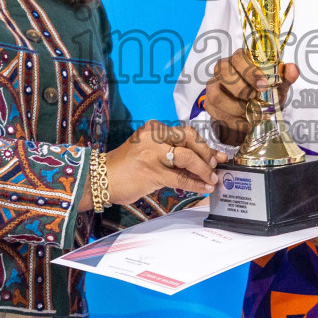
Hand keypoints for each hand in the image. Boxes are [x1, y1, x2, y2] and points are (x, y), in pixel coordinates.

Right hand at [98, 120, 224, 207]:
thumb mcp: (149, 152)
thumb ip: (171, 153)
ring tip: (212, 179)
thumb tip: (202, 161)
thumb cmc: (127, 167)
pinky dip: (195, 183)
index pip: (186, 132)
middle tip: (215, 165)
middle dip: (206, 153)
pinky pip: (180, 178)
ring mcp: (152, 154)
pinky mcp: (151, 172)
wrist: (102, 179)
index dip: (204, 145)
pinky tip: (203, 188)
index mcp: (153, 129)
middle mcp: (153, 137)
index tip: (216, 155)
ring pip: (188, 158)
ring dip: (204, 170)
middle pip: (190, 139)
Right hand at [201, 49, 297, 146]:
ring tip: (251, 113)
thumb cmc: (265, 95)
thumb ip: (285, 78)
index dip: (250, 70)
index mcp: (240, 60)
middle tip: (256, 99)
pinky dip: (232, 119)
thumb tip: (292, 69)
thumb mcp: (277, 87)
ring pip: (217, 94)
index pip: (239, 56)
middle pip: (223, 70)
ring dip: (236, 106)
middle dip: (241, 87)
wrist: (254, 115)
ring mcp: (213, 86)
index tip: (264, 85)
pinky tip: (244, 121)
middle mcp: (223, 70)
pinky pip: (216, 112)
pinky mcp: (209, 103)